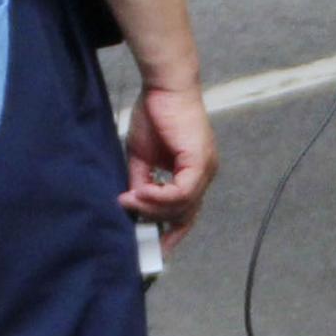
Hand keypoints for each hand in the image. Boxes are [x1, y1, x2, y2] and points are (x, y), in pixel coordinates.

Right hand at [122, 82, 217, 249]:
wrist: (164, 87)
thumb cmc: (155, 114)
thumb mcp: (142, 156)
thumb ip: (141, 182)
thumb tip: (132, 205)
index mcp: (194, 174)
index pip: (188, 213)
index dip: (172, 233)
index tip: (155, 249)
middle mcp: (204, 174)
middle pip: (185, 215)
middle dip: (158, 225)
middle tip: (132, 224)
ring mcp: (205, 169)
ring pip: (182, 206)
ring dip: (153, 208)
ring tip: (130, 201)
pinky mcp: (199, 161)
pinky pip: (181, 192)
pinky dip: (159, 197)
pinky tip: (140, 192)